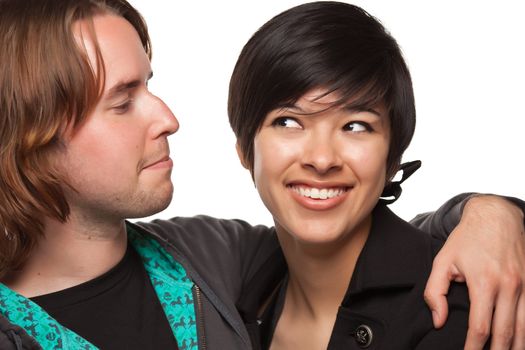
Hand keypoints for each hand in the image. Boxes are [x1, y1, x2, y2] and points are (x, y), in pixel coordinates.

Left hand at [424, 195, 524, 349]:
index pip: (480, 327)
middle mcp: (509, 286)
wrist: (496, 215)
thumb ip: (435, 291)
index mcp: (484, 282)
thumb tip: (439, 321)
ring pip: (524, 328)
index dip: (474, 348)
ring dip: (517, 346)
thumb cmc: (467, 239)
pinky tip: (521, 340)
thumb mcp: (443, 260)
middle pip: (506, 333)